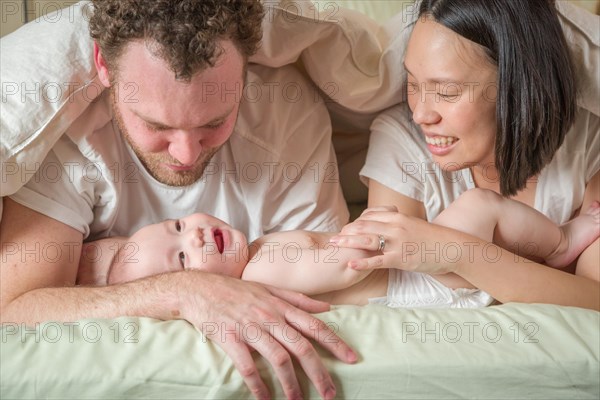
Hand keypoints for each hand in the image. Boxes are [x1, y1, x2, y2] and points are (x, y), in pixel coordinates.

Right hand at [178, 272, 356, 399]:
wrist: (200, 289)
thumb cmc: (237, 290)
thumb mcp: (270, 289)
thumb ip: (299, 299)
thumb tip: (327, 307)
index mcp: (281, 306)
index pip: (314, 325)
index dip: (335, 342)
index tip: (352, 359)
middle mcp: (269, 316)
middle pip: (301, 346)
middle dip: (319, 372)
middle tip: (330, 393)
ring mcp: (250, 328)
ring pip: (278, 358)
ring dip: (291, 383)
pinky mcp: (230, 339)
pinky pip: (247, 366)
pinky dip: (258, 385)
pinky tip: (265, 399)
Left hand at [330, 207, 463, 274]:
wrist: (453, 248)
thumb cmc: (433, 240)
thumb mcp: (414, 226)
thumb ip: (398, 225)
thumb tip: (386, 227)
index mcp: (397, 217)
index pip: (369, 216)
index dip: (354, 223)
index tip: (344, 230)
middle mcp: (395, 227)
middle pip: (363, 226)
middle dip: (345, 232)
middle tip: (331, 239)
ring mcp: (397, 242)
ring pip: (367, 239)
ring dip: (347, 242)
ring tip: (332, 246)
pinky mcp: (401, 258)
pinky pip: (378, 259)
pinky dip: (362, 261)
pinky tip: (350, 263)